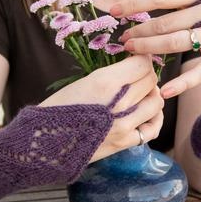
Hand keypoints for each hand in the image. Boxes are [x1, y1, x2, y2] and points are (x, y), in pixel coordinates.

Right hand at [40, 55, 163, 159]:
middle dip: (146, 74)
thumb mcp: (83, 81)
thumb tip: (132, 69)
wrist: (44, 141)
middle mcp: (120, 102)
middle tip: (137, 74)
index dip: (141, 59)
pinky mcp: (125, 142)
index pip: (142, 64)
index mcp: (106, 82)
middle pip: (150, 80)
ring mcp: (125, 124)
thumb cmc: (58, 107)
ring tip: (141, 92)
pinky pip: (153, 128)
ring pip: (155, 101)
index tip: (136, 58)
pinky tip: (147, 113)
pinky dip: (154, 118)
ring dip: (151, 94)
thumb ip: (111, 75)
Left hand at [110, 0, 200, 98]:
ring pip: (175, 44)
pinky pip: (199, 72)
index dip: (135, 4)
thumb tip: (135, 6)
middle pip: (165, 23)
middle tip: (123, 39)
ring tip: (131, 51)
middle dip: (139, 32)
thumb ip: (175, 1)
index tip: (115, 11)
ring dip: (149, 49)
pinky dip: (181, 83)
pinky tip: (163, 90)